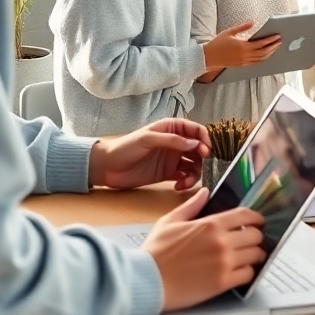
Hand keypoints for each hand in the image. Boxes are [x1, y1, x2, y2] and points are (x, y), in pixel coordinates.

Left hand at [88, 119, 210, 190]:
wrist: (107, 167)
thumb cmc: (125, 147)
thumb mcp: (148, 139)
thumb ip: (171, 140)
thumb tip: (195, 143)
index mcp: (172, 128)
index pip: (196, 130)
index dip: (204, 139)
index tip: (207, 151)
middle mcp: (175, 143)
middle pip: (198, 149)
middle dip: (203, 159)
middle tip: (201, 168)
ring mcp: (172, 158)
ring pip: (194, 164)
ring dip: (195, 173)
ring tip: (187, 182)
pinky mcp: (168, 173)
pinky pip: (185, 177)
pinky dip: (186, 182)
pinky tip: (178, 186)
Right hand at [143, 188, 266, 310]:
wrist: (145, 280)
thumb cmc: (155, 252)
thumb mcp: (170, 221)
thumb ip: (191, 205)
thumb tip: (205, 192)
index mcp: (211, 224)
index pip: (246, 215)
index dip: (256, 218)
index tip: (257, 222)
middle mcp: (222, 241)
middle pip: (255, 235)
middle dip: (255, 237)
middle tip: (250, 242)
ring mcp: (224, 263)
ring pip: (255, 255)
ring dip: (254, 255)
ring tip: (249, 257)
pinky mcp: (222, 283)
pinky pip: (248, 275)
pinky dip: (248, 273)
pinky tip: (240, 272)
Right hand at [203, 21, 281, 68]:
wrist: (209, 57)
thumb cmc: (218, 43)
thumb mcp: (230, 32)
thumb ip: (242, 27)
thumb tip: (253, 22)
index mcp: (242, 46)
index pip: (260, 43)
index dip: (270, 40)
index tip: (277, 36)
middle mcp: (244, 55)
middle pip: (263, 52)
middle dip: (273, 46)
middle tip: (280, 41)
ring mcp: (243, 62)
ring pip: (261, 59)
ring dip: (269, 53)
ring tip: (275, 47)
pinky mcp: (242, 65)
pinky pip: (256, 63)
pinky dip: (263, 59)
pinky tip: (266, 54)